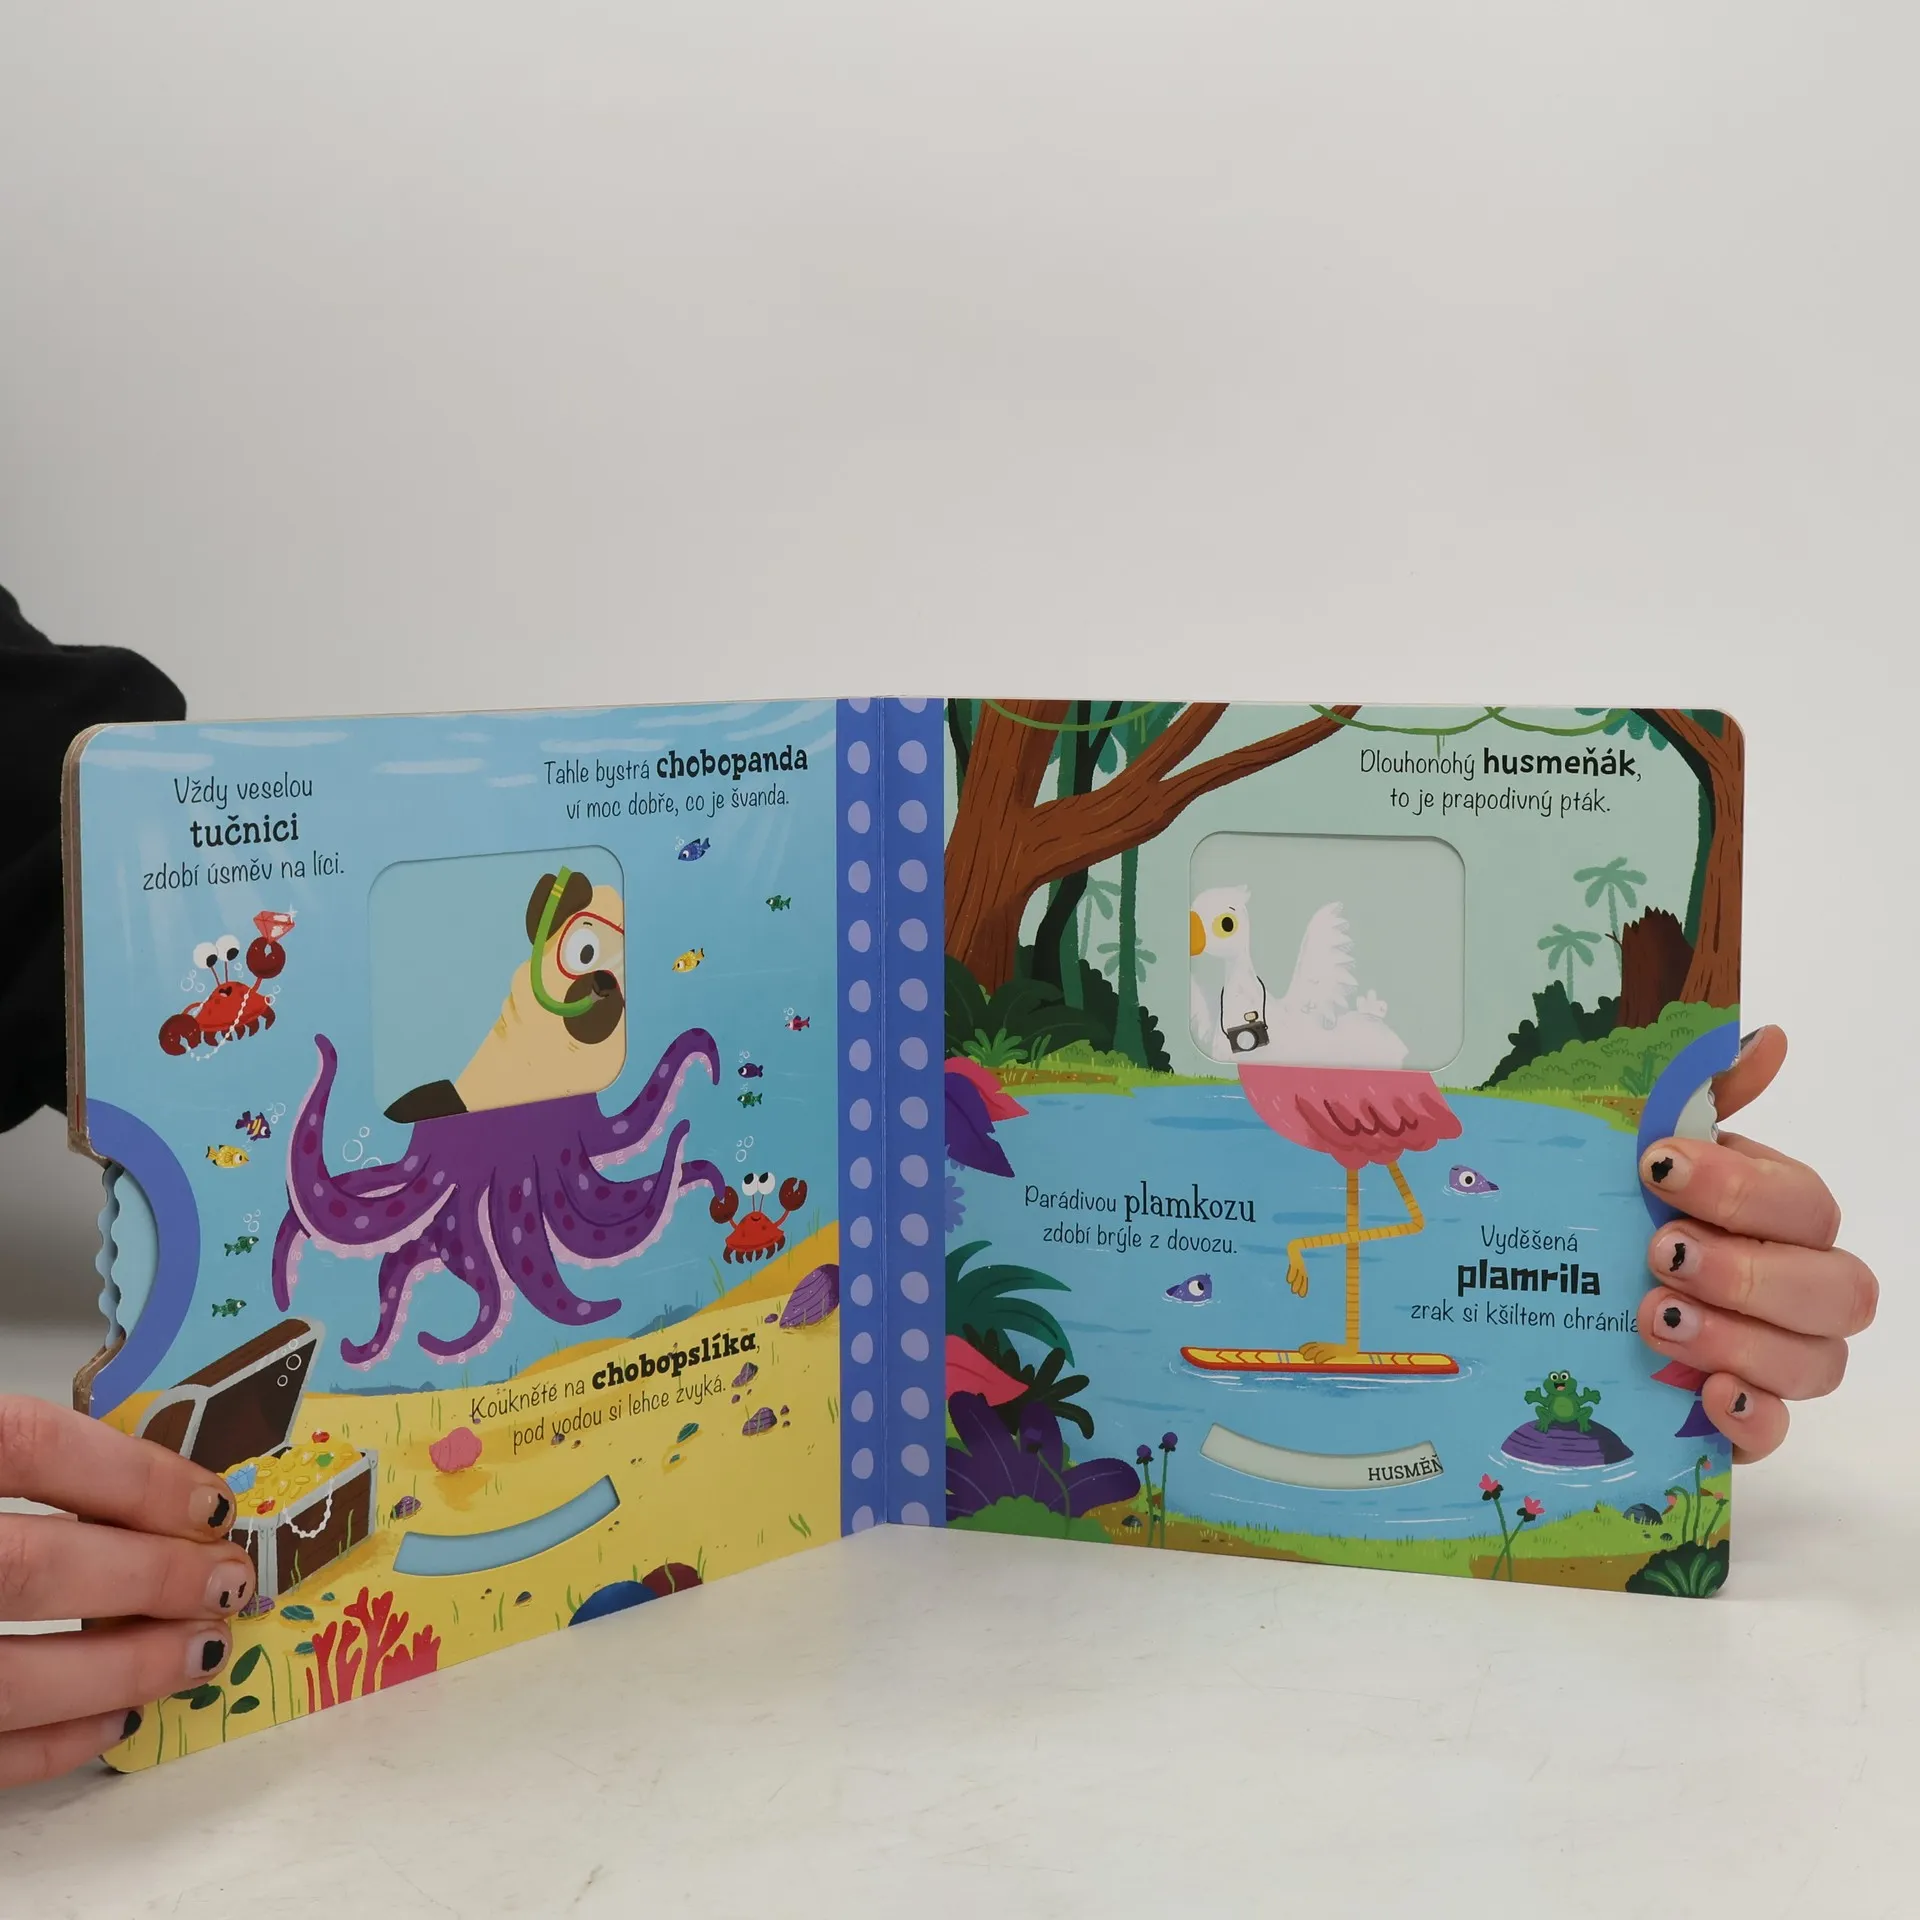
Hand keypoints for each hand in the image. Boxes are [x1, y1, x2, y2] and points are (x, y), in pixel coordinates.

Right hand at [0, 1397, 250, 1787]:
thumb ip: (38, 1464)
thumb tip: (167, 1490)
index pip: (31, 1448)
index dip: (134, 1474)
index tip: (214, 1501)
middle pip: (35, 1568)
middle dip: (153, 1578)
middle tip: (230, 1583)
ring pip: (9, 1679)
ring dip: (122, 1668)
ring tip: (203, 1651)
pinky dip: (54, 1743)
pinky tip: (118, 1719)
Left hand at [1638, 1026, 1876, 1461]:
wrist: (1541, 1295)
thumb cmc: (1606, 1210)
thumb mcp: (1632, 1143)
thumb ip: (1702, 1093)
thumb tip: (1770, 1038)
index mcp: (1772, 1216)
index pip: (1805, 1204)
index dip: (1742, 1188)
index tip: (1657, 1168)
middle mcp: (1792, 1288)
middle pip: (1835, 1290)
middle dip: (1748, 1271)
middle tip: (1659, 1254)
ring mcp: (1772, 1360)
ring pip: (1816, 1363)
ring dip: (1739, 1339)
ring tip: (1651, 1316)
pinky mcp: (1737, 1423)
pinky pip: (1777, 1434)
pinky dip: (1751, 1419)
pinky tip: (1706, 1396)